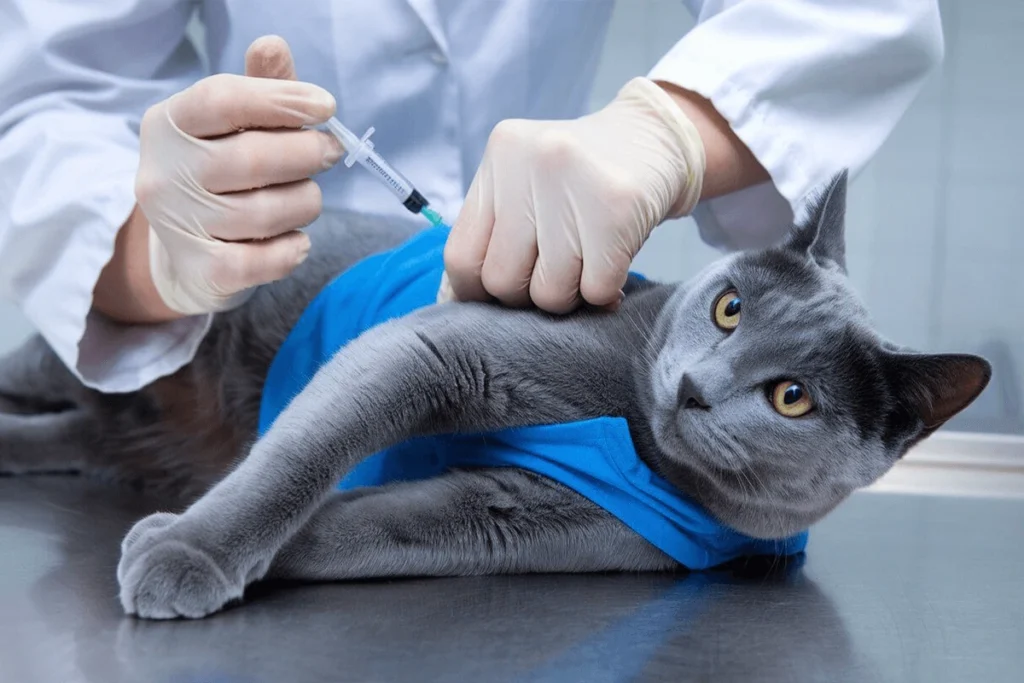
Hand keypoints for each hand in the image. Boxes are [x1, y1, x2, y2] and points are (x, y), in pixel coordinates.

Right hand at [135, 36, 341, 315]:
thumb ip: (259, 89)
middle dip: (307, 154)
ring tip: (306, 198)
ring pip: (268, 211)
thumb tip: (273, 47)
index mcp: (170, 124)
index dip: (283, 100)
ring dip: (306, 202)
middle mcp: (164, 173)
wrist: (189, 255)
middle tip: (329, 152)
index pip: (223, 99)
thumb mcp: (234, 126)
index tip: (326, 107)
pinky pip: (265, 260)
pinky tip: (296, 238)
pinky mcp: (202, 270)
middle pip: (254, 158)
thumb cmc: (223, 176)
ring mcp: (179, 225)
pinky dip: (293, 248)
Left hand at [439, 77, 705, 313]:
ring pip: (549, 293)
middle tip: (555, 274)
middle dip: (528, 296)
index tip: (504, 294)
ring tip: (585, 268)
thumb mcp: (526, 183)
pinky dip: (603, 294)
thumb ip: (492, 232)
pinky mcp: (618, 210)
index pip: (461, 256)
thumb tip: (458, 300)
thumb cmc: (581, 177)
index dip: (477, 292)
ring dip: (570, 296)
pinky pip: (594, 290)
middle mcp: (531, 163)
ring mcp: (575, 182)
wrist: (658, 138)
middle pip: (503, 281)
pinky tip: (610, 267)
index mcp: (500, 156)